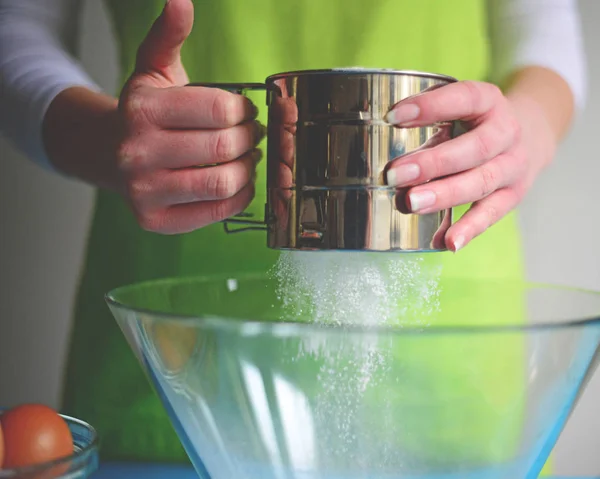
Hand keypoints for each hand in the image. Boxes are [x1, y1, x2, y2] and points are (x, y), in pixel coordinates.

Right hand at [115, 0, 264, 233]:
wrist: (111, 154)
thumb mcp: (153, 69)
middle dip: (250, 138)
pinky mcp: (155, 221)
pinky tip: (237, 182)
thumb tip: (180, 0)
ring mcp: (143, 191)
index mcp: (141, 109)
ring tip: (247, 157)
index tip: (245, 109)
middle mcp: (136, 152)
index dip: (244, 109)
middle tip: (252, 134)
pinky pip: (217, 212)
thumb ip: (168, 35)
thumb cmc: (145, 113)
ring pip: (223, 182)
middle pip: (225, 146)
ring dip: (248, 168)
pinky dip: (239, 197)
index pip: (220, 108)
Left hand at [385, 80, 555, 250]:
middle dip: (432, 163)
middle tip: (395, 174)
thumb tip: (376, 136)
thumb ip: (428, 116)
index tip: (393, 116)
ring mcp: (513, 166)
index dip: (431, 106)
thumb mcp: (461, 106)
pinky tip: (448, 242)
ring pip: (481, 182)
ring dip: (444, 195)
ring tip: (412, 203)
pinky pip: (492, 214)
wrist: (532, 135)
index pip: (464, 99)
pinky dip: (470, 229)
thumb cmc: (476, 122)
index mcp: (490, 101)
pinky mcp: (513, 195)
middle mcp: (507, 133)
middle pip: (474, 149)